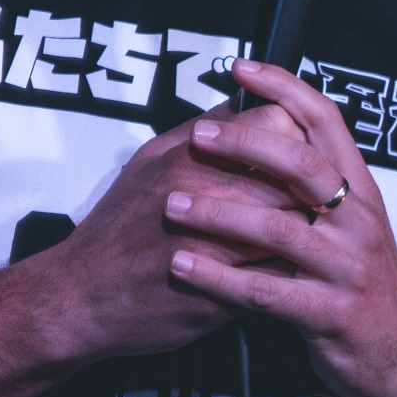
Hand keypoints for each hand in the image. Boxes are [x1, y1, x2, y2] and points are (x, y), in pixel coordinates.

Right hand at [42, 100, 305, 364]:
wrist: (80, 296)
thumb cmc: (117, 228)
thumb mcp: (149, 160)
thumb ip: (201, 129)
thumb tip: (245, 99)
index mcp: (190, 156)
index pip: (277, 125)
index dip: (297, 135)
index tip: (299, 150)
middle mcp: (203, 196)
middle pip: (295, 175)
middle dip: (312, 186)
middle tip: (315, 195)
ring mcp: (214, 247)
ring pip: (294, 227)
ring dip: (308, 229)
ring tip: (307, 231)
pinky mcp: (221, 294)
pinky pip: (276, 277)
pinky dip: (290, 271)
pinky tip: (287, 268)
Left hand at [161, 60, 396, 396]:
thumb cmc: (357, 290)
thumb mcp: (345, 230)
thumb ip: (309, 191)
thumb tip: (259, 138)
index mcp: (359, 192)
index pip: (328, 122)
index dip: (286, 89)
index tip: (242, 68)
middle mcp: (359, 221)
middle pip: (302, 166)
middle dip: (245, 146)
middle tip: (197, 138)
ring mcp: (348, 268)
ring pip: (278, 229)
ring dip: (220, 213)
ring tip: (173, 205)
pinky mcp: (330, 314)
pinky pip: (266, 293)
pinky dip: (220, 278)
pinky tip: (184, 265)